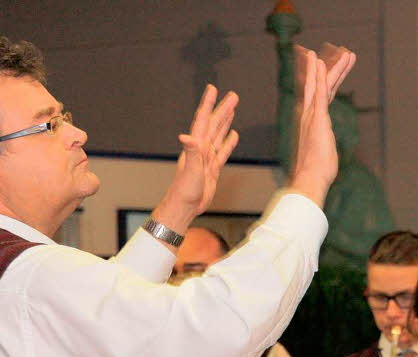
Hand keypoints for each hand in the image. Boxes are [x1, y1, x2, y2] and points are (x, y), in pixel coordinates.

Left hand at [153, 85, 239, 234]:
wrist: (185, 206)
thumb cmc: (185, 190)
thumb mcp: (189, 170)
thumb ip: (190, 152)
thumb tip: (186, 136)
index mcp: (196, 146)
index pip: (203, 120)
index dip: (208, 104)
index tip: (213, 89)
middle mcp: (202, 149)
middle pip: (214, 124)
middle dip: (223, 109)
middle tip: (233, 95)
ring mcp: (207, 158)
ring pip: (219, 134)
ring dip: (225, 121)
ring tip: (232, 108)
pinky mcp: (213, 168)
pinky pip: (223, 151)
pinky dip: (228, 142)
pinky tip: (233, 135)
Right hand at [288, 45, 354, 205]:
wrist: (309, 180)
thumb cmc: (317, 174)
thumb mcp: (325, 156)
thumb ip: (325, 149)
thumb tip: (324, 155)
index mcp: (313, 123)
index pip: (322, 97)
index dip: (327, 81)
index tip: (331, 68)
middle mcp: (309, 116)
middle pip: (322, 86)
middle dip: (333, 69)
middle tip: (344, 53)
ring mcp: (312, 116)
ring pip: (322, 85)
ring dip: (332, 67)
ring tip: (344, 52)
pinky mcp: (316, 119)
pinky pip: (318, 93)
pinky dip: (318, 76)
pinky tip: (320, 63)